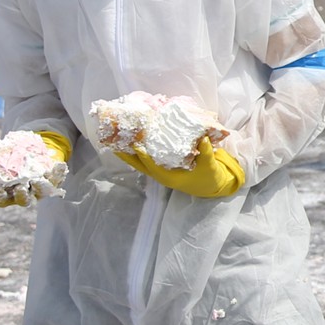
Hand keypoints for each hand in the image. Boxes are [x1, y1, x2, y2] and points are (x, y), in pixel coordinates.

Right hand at [0, 131, 70, 206]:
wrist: (34, 154)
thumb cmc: (14, 157)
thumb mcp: (5, 156)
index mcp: (8, 191)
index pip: (1, 200)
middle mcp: (24, 194)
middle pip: (22, 201)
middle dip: (22, 196)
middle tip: (21, 187)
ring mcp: (39, 190)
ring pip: (40, 194)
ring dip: (39, 188)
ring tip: (38, 180)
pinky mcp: (53, 183)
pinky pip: (57, 180)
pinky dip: (58, 173)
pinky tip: (59, 165)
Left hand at [118, 137, 245, 198]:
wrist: (210, 186)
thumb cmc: (208, 177)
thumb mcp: (209, 166)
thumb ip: (206, 153)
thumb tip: (203, 139)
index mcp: (170, 177)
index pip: (153, 166)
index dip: (144, 156)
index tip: (136, 145)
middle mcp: (161, 175)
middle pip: (139, 165)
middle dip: (127, 155)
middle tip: (114, 142)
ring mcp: (160, 171)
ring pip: (139, 163)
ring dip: (128, 153)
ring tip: (116, 141)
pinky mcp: (161, 168)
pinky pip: (145, 160)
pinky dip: (138, 152)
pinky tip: (133, 142)